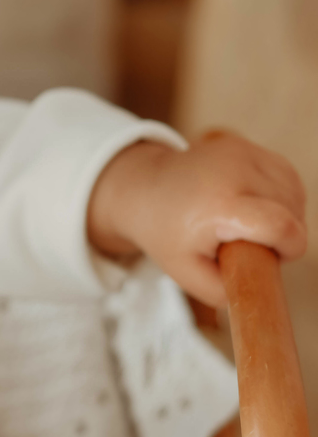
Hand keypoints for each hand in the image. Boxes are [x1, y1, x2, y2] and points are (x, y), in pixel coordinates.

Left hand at [87, 133, 306, 308]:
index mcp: (218, 204)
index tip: (276, 259)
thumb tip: (262, 291)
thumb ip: (226, 291)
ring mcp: (240, 152)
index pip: (281, 225)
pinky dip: (281, 195)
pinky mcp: (246, 145)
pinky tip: (258, 206)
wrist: (143, 189)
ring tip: (252, 225)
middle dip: (283, 235)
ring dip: (286, 214)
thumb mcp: (187, 274)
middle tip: (250, 245)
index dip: (290, 248)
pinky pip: (286, 176)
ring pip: (294, 192)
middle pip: (291, 211)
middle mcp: (233, 170)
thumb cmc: (165, 233)